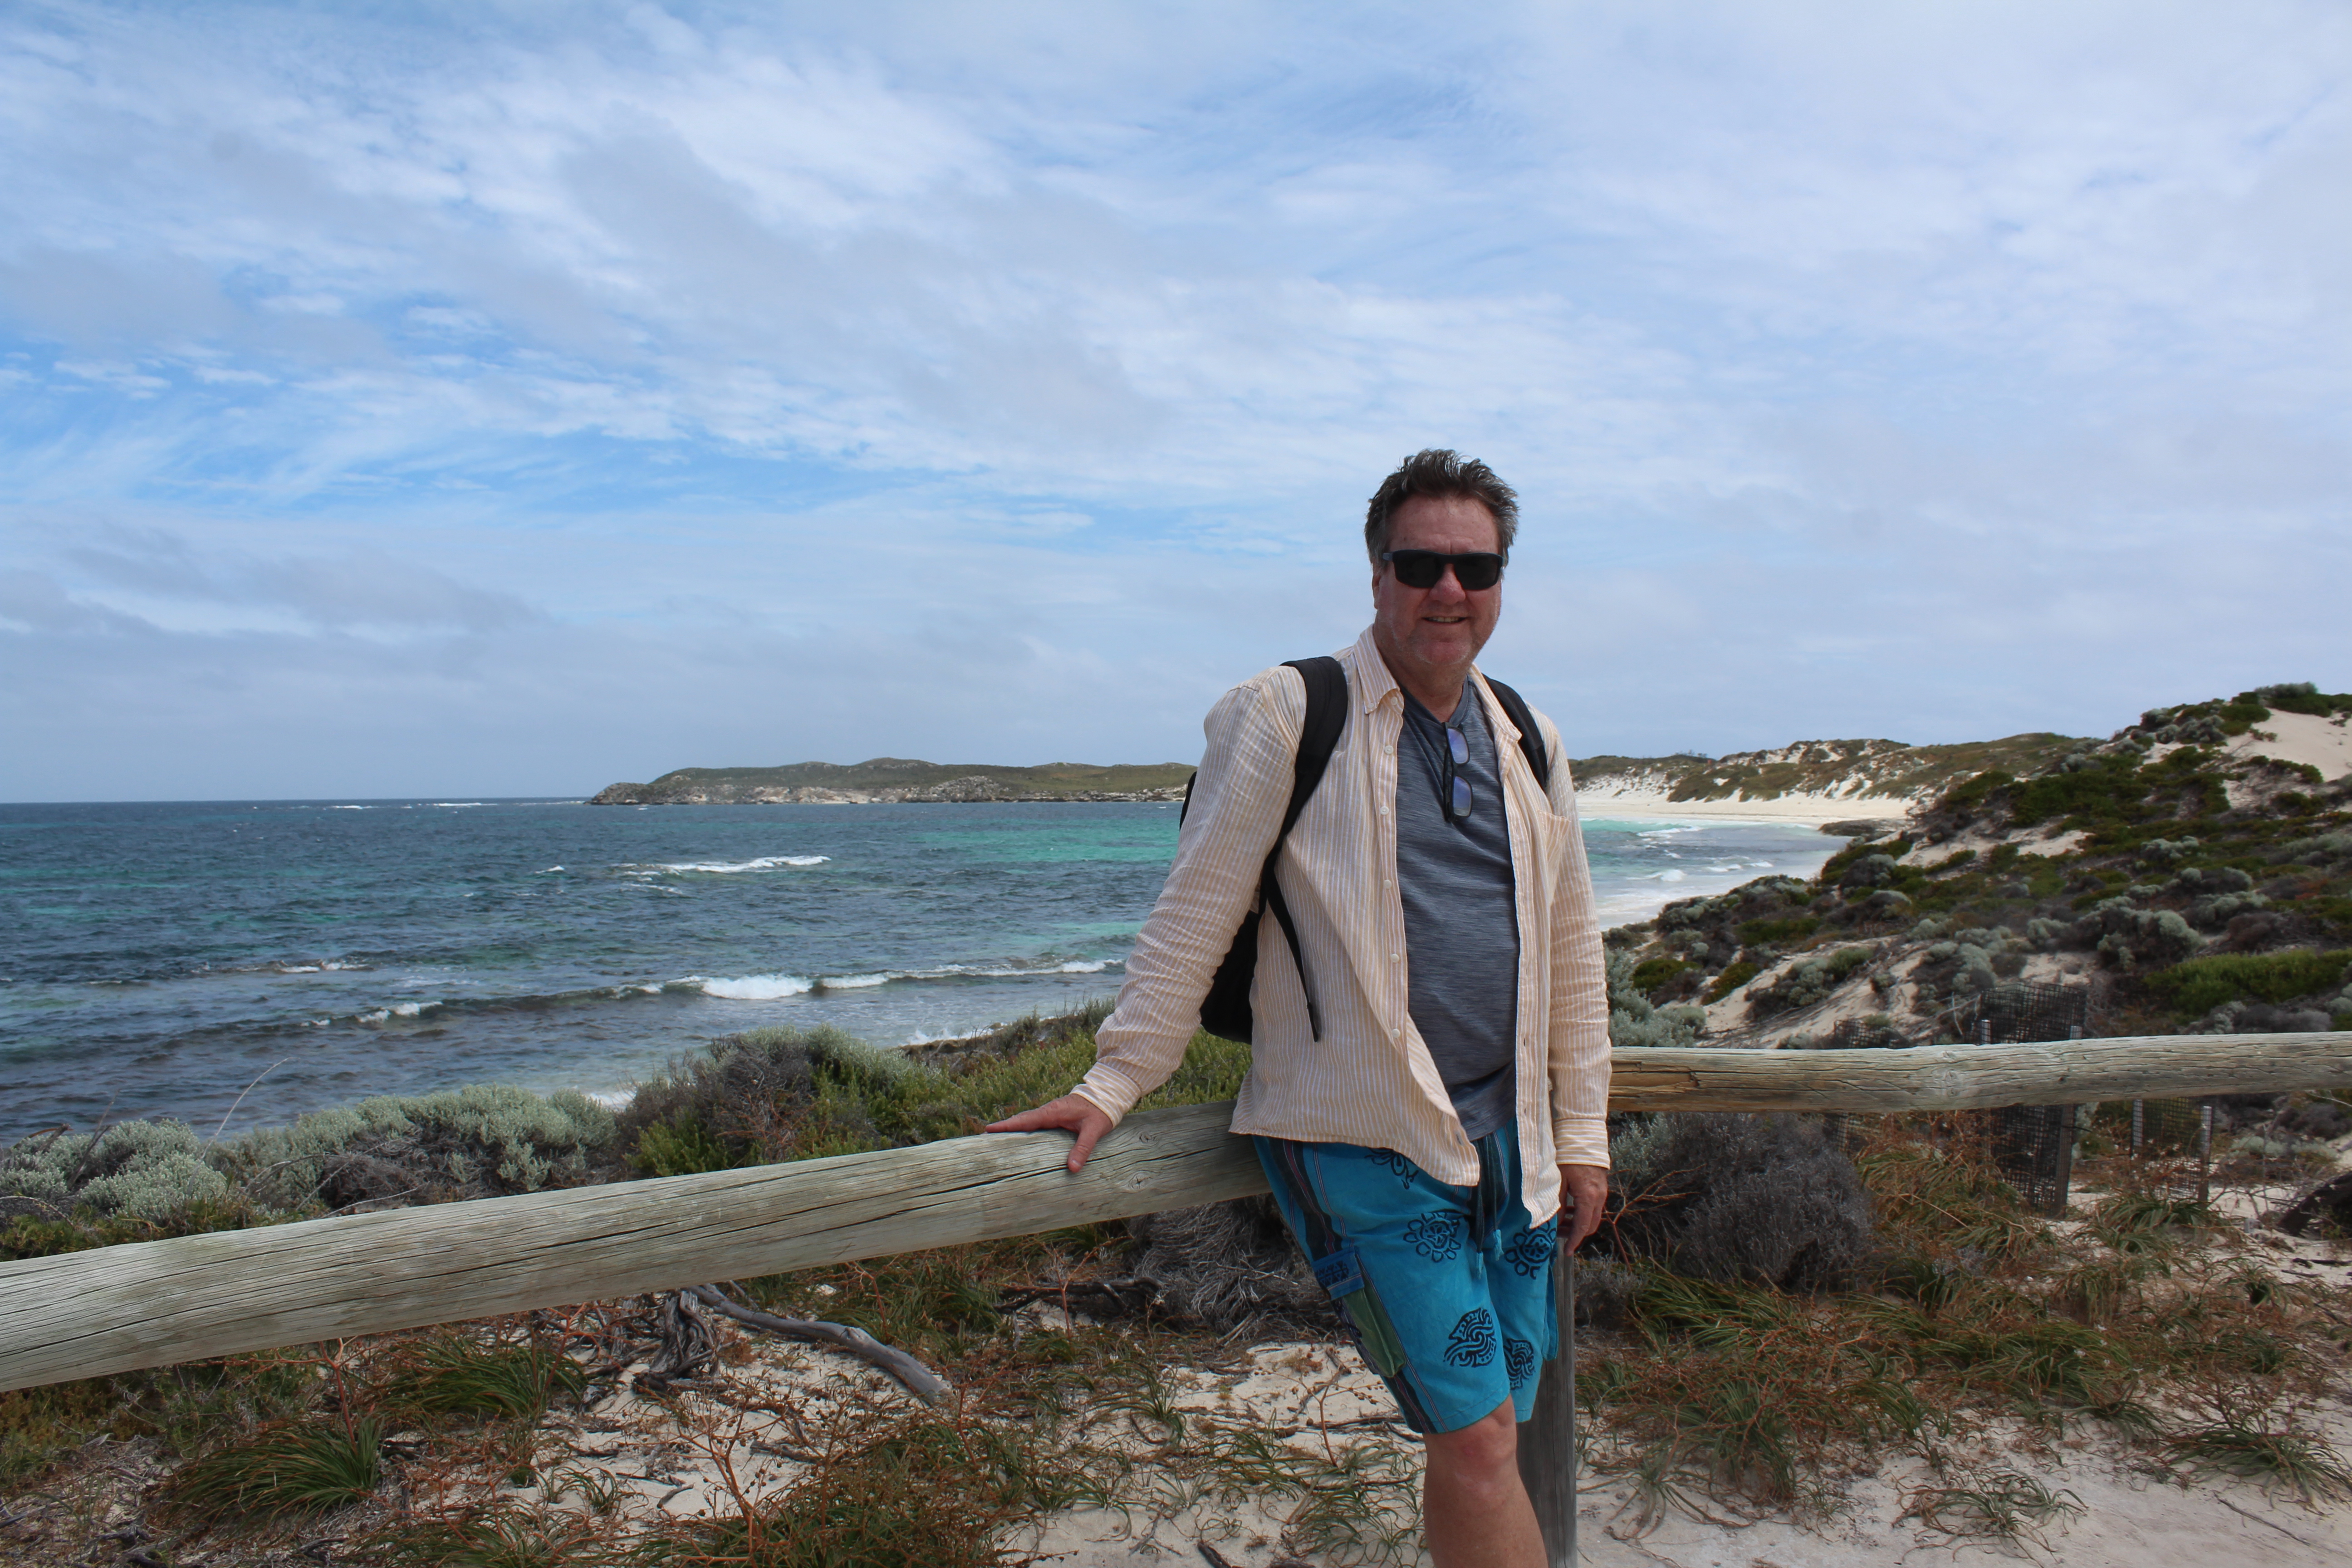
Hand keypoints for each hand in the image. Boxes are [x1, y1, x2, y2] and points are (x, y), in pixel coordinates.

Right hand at [985, 1094, 1115, 1173]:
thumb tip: (1072, 1169)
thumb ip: (1083, 1148)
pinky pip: (1035, 1123)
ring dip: (1012, 1128)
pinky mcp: (1054, 1116)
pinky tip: (1019, 1138)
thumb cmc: (1100, 1111)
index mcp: (1053, 1112)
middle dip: (1004, 1127)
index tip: (989, 1130)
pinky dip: (1023, 1128)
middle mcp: (1048, 1111)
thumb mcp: (1094, 1130)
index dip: (1008, 1126)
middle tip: (984, 1137)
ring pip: (1027, 1122)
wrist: (1107, 1095)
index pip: (1026, 1120)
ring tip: (995, 1139)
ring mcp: (1050, 1113)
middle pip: (1021, 1120)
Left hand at [1558, 1163, 1607, 1253]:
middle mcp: (1599, 1197)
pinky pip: (1593, 1207)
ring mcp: (1602, 1193)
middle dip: (1575, 1233)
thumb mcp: (1559, 1181)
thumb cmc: (1568, 1157)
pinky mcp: (1600, 1188)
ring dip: (1578, 1223)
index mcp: (1589, 1197)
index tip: (1567, 1251)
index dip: (1574, 1241)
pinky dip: (1582, 1212)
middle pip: (1590, 1225)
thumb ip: (1557, 1203)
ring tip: (1561, 1221)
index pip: (1582, 1226)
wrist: (1583, 1138)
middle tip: (1558, 1233)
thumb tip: (1554, 1222)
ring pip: (1592, 1216)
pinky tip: (1569, 1208)